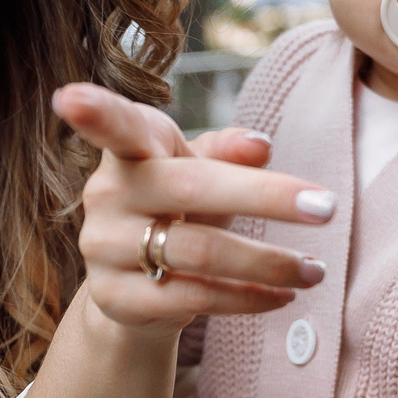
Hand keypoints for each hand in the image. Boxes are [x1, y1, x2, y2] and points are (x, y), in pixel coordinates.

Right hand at [53, 84, 333, 336]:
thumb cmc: (177, 209)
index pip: (114, 125)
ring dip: (268, 263)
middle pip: (192, 188)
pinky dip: (246, 299)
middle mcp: (107, 194)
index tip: (70, 98)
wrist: (136, 287)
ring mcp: (104, 248)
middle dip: (266, 197)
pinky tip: (280, 297)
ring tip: (315, 270)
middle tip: (328, 207)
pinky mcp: (116, 299)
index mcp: (130, 150)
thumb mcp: (200, 171)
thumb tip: (260, 145)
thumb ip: (226, 152)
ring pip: (200, 253)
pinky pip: (193, 299)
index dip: (93, 111)